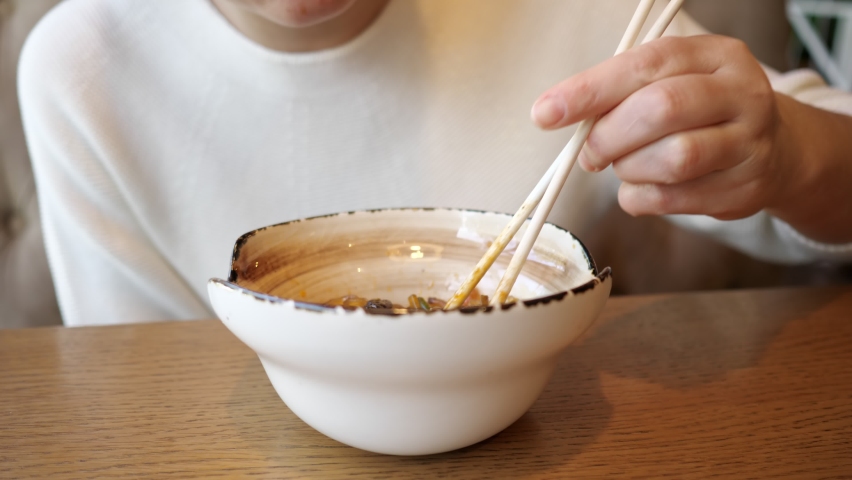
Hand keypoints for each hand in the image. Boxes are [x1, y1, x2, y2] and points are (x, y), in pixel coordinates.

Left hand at [531, 35, 793, 221]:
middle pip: (660, 109)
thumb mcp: (670, 83)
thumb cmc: (702, 112)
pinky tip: (640, 188)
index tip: (547, 113)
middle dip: (608, 135)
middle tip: (590, 152)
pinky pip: (672, 198)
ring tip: (624, 165)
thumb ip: (620, 92)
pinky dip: (639, 197)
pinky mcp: (743, 188)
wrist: (775, 150)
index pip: (645, 65)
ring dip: (628, 168)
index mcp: (715, 55)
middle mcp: (741, 93)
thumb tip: (559, 113)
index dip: (590, 90)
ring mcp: (749, 143)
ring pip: (672, 158)